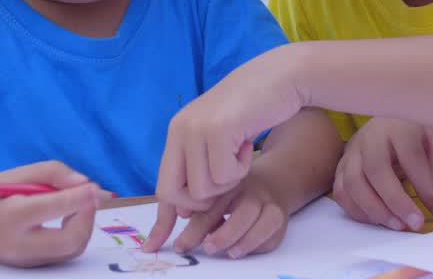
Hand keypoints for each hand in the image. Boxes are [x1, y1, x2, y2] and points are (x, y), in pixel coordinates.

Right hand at [0, 160, 110, 266]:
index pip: (54, 207)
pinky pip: (64, 254)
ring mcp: (25, 260)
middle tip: (90, 197)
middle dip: (88, 216)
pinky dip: (76, 234)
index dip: (80, 196)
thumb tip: (84, 183)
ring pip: (71, 250)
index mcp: (11, 216)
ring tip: (80, 206)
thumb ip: (52, 172)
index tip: (93, 186)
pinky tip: (71, 218)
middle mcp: (19, 244)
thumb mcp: (16, 175)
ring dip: (85, 226)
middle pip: (70, 239)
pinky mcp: (31, 266)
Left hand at [143, 173, 288, 258]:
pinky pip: (272, 229)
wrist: (269, 182)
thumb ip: (179, 211)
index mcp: (222, 181)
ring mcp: (265, 199)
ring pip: (259, 217)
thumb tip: (153, 241)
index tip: (180, 247)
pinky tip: (240, 250)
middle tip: (206, 249)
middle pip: (237, 208)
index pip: (209, 203)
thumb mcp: (204, 196)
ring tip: (226, 252)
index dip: (194, 227)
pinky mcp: (279, 213)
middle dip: (221, 232)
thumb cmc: (228, 193)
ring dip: (242, 237)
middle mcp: (245, 187)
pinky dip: (257, 242)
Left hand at [156, 45, 304, 211]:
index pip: (162, 185)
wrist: (280, 76)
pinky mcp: (217, 130)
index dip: (165, 216)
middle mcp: (180, 129)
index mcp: (177, 131)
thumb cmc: (254, 109)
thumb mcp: (217, 136)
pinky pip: (224, 175)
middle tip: (225, 179)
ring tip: (239, 152)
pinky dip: (241, 168)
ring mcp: (196, 129)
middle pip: (172, 193)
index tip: (161, 240)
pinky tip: (247, 143)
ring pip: (202, 189)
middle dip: (200, 202)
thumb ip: (198, 167)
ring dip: (228, 181)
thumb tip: (181, 212)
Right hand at [333, 118, 432, 231]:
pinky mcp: (340, 166)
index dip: (424, 185)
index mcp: (398, 126)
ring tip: (397, 225)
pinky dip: (358, 211)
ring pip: (353, 183)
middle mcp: (370, 137)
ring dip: (375, 210)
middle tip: (414, 224)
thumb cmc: (414, 138)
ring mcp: (351, 152)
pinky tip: (378, 219)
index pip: (410, 155)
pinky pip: (341, 192)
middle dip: (396, 202)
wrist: (387, 125)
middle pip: (375, 169)